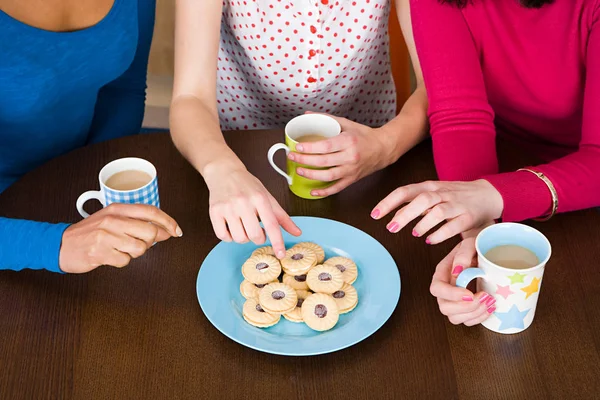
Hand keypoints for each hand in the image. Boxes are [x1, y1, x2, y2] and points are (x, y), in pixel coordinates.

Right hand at [59, 203, 181, 272]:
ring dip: (135, 253)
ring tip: (120, 249)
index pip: (151, 211)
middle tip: (140, 243)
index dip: (168, 221)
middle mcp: (112, 220)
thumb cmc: (90, 233)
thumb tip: (165, 230)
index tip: (177, 231)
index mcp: (117, 209)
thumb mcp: (111, 219)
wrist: (60, 245)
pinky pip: (125, 261)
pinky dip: (121, 261)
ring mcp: (105, 236)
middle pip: (150, 231)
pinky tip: (110, 256)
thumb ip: (135, 221)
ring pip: (140, 248)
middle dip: (151, 242)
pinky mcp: (100, 252)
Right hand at [203, 163, 300, 257]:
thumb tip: (297, 232)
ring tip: (243, 225)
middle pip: (255, 235)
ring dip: (243, 237)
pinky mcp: (214, 212)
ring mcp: (228, 207)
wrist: (224, 171)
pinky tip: (232, 227)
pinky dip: (229, 237)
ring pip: (239, 238)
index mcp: (260, 198)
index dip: (278, 242)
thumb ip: (282, 217)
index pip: (271, 225)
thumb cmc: (247, 185)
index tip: (281, 254)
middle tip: (257, 229)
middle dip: (259, 238)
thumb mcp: (267, 197)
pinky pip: (223, 236)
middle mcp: (244, 202)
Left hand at [287, 112, 392, 196]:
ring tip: (299, 170)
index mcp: (349, 141)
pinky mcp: (352, 179)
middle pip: (324, 161)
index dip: (310, 148)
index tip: (298, 147)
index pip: (326, 146)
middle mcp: (350, 157)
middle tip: (292, 157)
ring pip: (328, 176)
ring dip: (311, 175)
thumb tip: (308, 115)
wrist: (384, 148)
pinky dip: (324, 191)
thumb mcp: (347, 123)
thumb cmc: (365, 136)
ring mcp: (351, 170)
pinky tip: (313, 191)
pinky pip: (337, 188)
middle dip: (305, 160)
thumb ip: (327, 119)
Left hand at [372, 180, 503, 243]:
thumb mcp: (433, 195)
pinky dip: (441, 233)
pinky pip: (454, 225)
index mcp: (430, 187)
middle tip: (390, 228)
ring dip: (423, 223)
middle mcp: (442, 193)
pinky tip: (430, 240)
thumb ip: (413, 203)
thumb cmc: (455, 196)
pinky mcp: (469, 217)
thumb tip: (392, 213)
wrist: (489, 194)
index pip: (405, 191)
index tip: (374, 215)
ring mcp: (457, 204)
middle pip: (421, 200)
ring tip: (414, 233)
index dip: (388, 202)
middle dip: (404, 214)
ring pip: (438, 211)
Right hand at [430, 237, 496, 325]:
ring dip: (474, 313)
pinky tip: (490, 307)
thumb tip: (458, 270)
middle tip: (484, 296)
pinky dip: (480, 318)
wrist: (486, 253)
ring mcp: (454, 301)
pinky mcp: (466, 308)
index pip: (437, 289)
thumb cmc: (477, 247)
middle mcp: (445, 290)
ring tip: (490, 301)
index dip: (451, 295)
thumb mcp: (470, 244)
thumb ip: (463, 254)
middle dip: (466, 307)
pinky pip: (467, 321)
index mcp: (442, 273)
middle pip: (444, 308)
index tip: (470, 294)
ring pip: (455, 318)